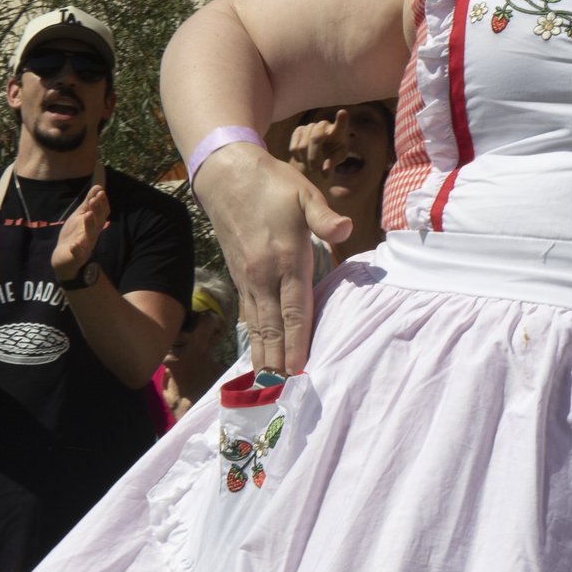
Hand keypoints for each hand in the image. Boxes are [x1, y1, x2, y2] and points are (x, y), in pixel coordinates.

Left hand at [53, 184, 109, 279]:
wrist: (64, 257)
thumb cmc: (74, 234)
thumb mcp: (80, 216)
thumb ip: (88, 203)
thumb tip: (98, 186)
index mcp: (94, 224)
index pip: (102, 213)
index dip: (102, 203)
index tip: (101, 192)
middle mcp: (92, 234)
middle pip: (98, 222)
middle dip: (97, 211)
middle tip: (94, 199)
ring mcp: (85, 245)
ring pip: (90, 235)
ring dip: (89, 225)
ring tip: (87, 214)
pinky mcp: (76, 256)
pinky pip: (78, 253)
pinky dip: (77, 249)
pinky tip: (74, 245)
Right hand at [193, 143, 352, 374]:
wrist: (227, 177)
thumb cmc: (272, 185)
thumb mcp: (303, 193)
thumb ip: (324, 216)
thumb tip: (345, 228)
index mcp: (283, 259)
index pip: (295, 308)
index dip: (298, 341)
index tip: (299, 370)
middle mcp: (262, 275)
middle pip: (273, 326)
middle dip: (278, 361)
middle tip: (282, 394)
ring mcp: (248, 279)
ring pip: (257, 325)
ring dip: (263, 356)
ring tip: (267, 387)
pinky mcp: (240, 278)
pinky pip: (249, 315)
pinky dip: (254, 339)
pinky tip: (258, 356)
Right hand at [289, 109, 356, 188]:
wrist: (321, 151)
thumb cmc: (333, 154)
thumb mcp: (337, 160)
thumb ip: (332, 164)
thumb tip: (325, 171)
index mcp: (339, 132)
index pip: (341, 124)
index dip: (341, 119)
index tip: (342, 113)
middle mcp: (324, 125)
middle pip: (315, 138)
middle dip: (314, 157)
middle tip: (315, 170)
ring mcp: (310, 126)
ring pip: (303, 146)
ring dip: (306, 160)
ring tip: (312, 167)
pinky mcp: (299, 130)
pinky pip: (294, 148)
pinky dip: (298, 158)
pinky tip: (304, 159)